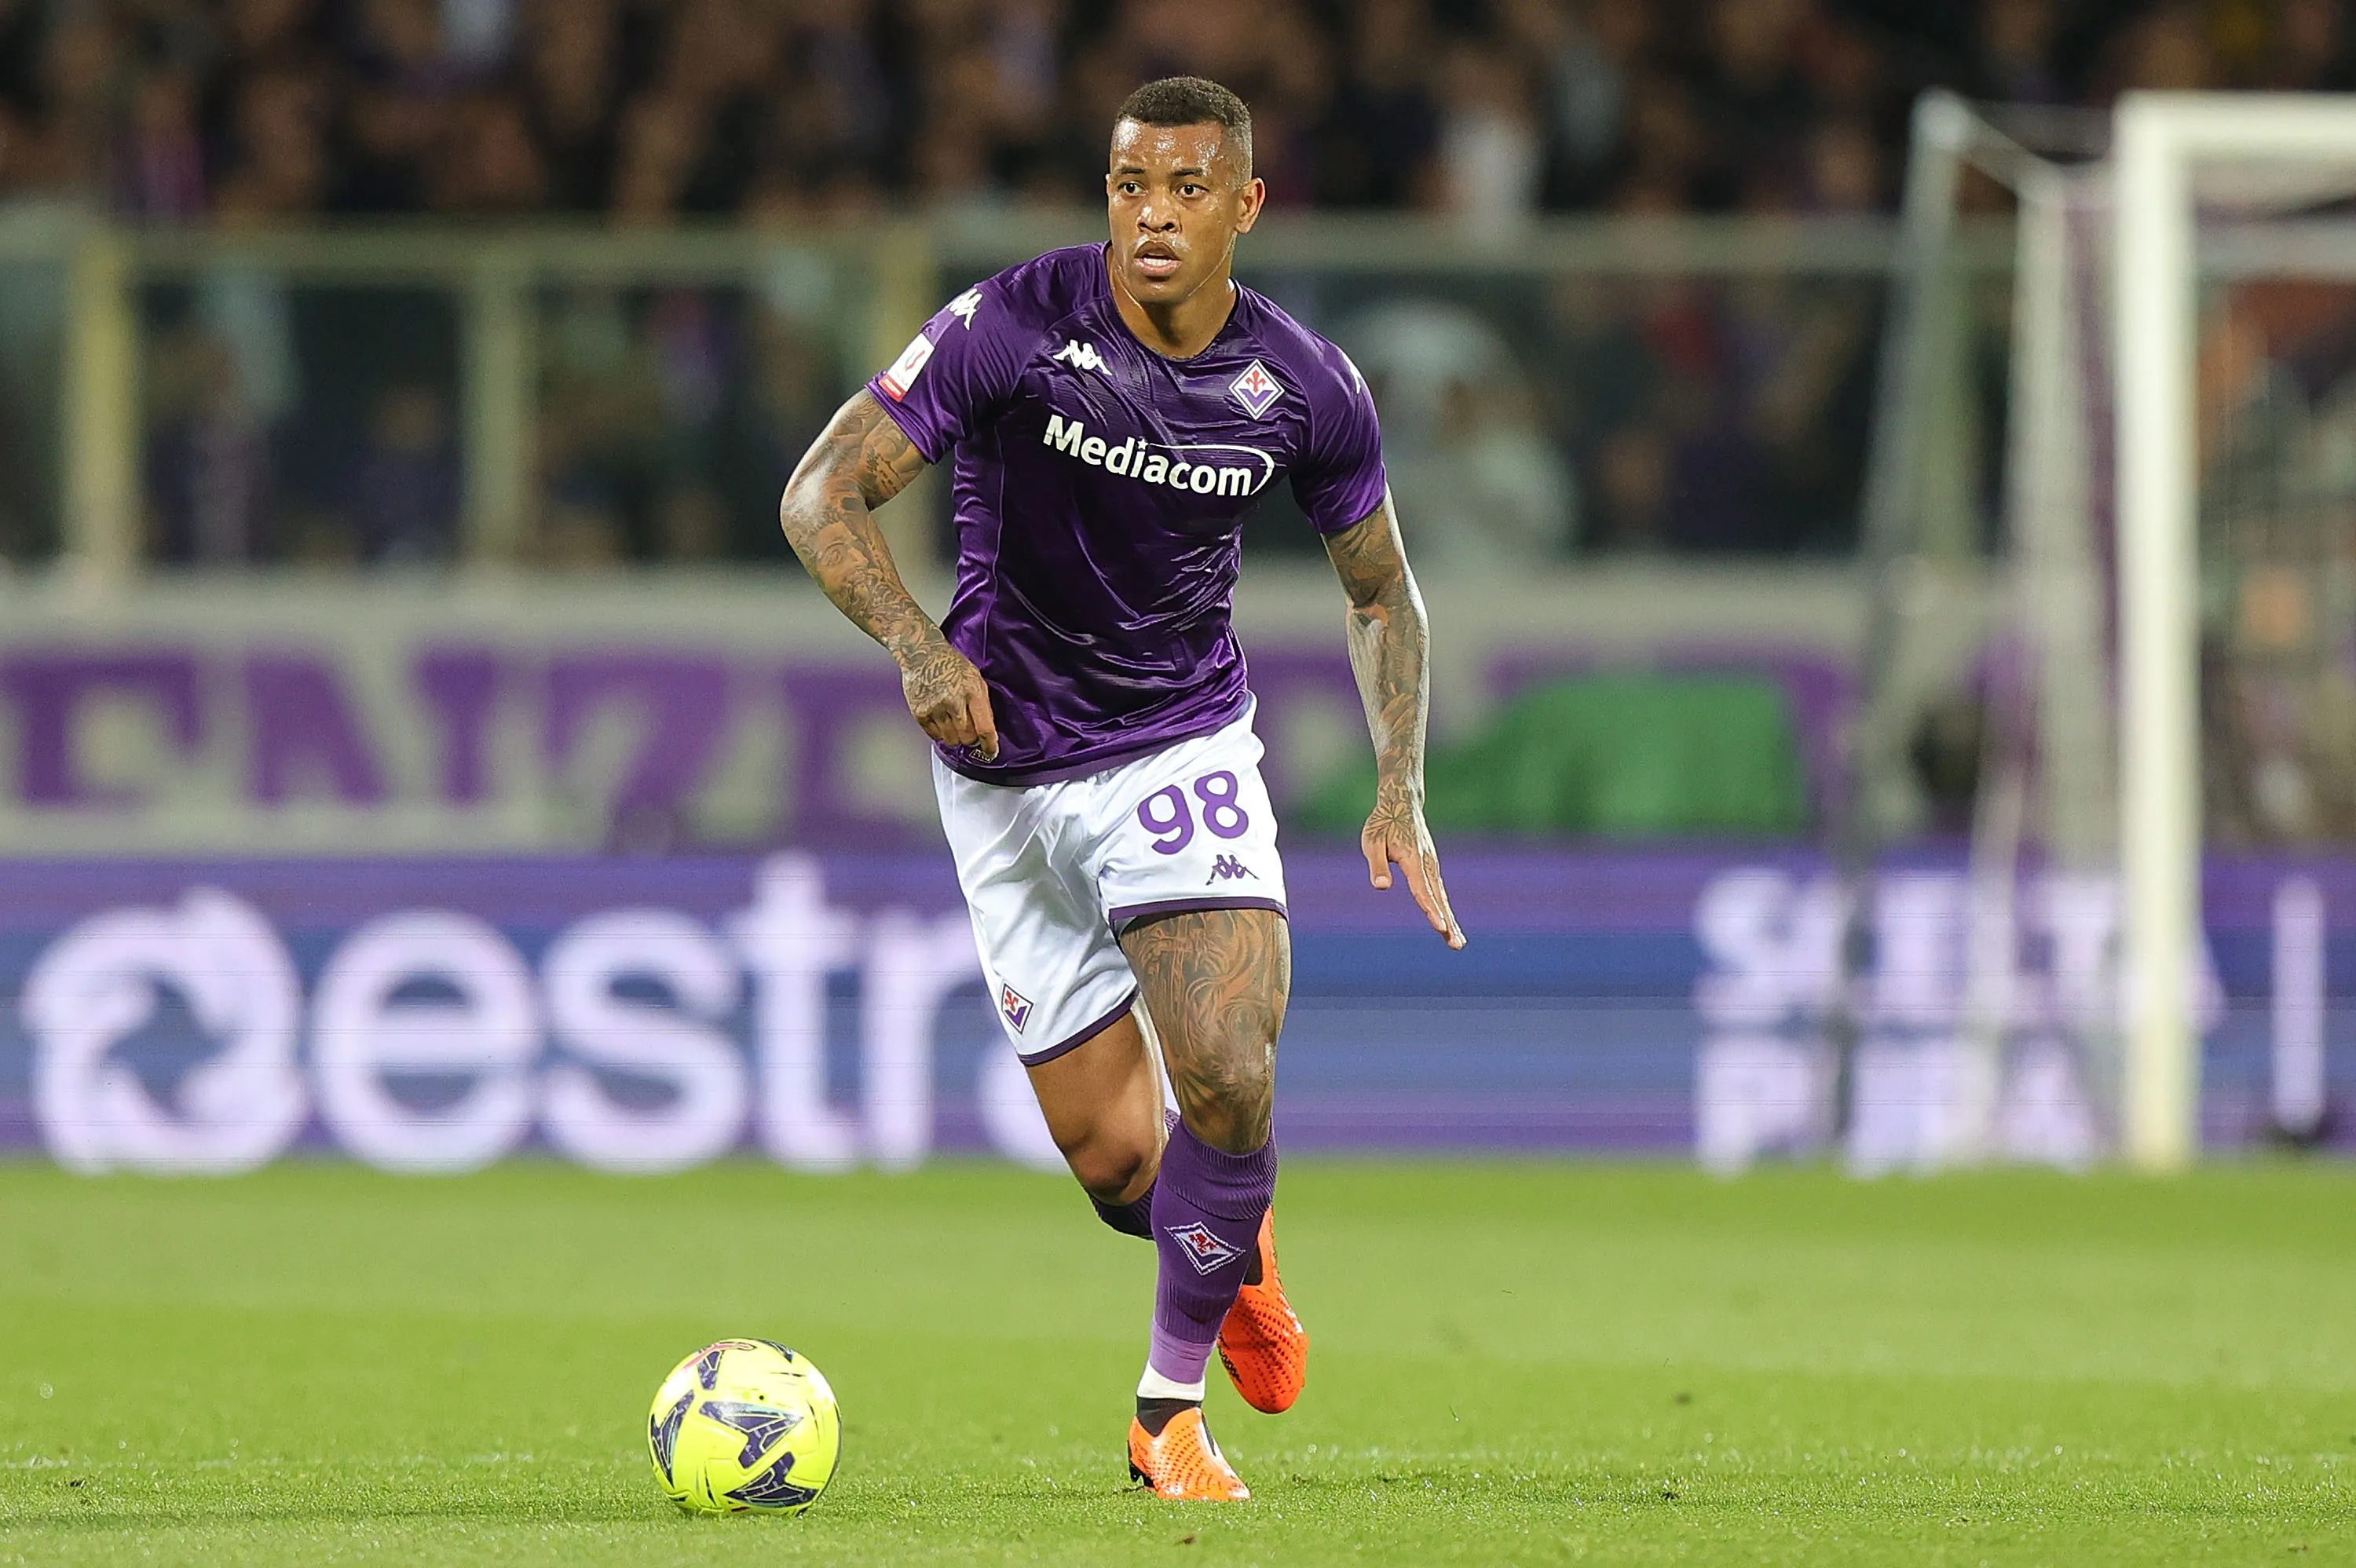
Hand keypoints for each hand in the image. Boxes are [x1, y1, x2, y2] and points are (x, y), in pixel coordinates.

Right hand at [900, 639, 998, 760]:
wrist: (922, 653)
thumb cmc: (951, 664)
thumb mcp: (975, 678)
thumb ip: (982, 704)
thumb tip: (988, 730)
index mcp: (972, 692)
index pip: (985, 728)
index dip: (990, 744)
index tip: (991, 752)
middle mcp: (954, 701)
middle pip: (967, 737)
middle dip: (971, 739)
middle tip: (969, 731)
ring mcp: (935, 707)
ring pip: (951, 740)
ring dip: (955, 737)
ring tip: (953, 723)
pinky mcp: (920, 712)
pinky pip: (934, 736)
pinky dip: (940, 733)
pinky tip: (941, 720)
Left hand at [1363, 782, 1463, 948]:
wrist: (1401, 803)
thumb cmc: (1383, 823)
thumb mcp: (1372, 841)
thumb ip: (1377, 865)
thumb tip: (1382, 887)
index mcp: (1413, 859)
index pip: (1422, 889)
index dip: (1431, 909)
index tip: (1440, 926)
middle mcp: (1427, 864)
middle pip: (1438, 898)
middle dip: (1447, 923)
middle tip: (1456, 944)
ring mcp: (1432, 865)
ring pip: (1442, 897)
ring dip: (1450, 920)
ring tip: (1457, 943)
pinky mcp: (1431, 866)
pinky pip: (1439, 891)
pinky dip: (1445, 908)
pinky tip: (1448, 923)